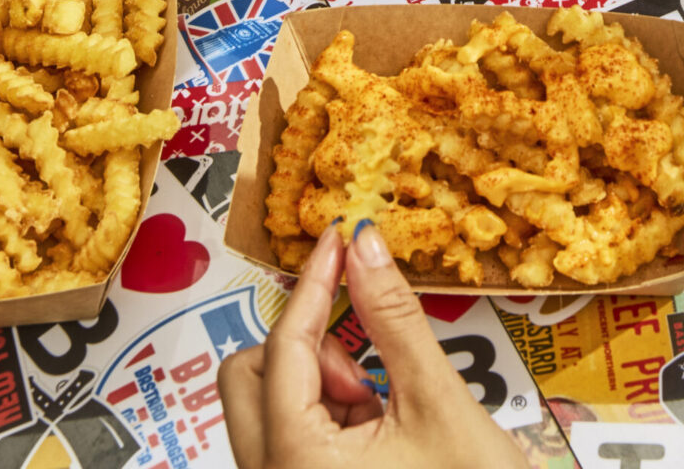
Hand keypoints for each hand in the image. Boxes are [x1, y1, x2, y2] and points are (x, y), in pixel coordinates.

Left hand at [219, 220, 531, 468]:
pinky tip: (376, 425)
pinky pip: (286, 434)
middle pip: (247, 377)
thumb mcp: (436, 400)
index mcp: (297, 463)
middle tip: (365, 354)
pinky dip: (325, 412)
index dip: (314, 283)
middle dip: (303, 346)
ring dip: (317, 383)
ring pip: (266, 405)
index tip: (339, 237)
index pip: (283, 347)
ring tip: (379, 402)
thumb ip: (395, 317)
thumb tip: (366, 245)